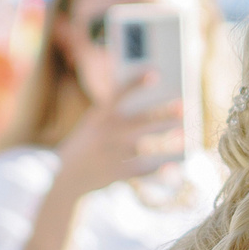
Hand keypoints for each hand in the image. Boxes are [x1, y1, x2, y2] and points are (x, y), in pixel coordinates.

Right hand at [51, 75, 188, 200]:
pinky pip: (142, 169)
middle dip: (164, 113)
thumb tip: (144, 98)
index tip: (155, 74)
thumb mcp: (93, 122)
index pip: (119, 94)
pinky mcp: (116, 173)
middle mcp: (106, 132)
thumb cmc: (86, 143)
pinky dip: (158, 169)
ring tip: (183, 134)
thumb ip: (114, 110)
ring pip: (145, 145)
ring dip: (165, 139)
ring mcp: (111, 153)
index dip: (136, 83)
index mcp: (98, 115)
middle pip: (140, 120)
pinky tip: (173, 165)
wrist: (65, 176)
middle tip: (183, 106)